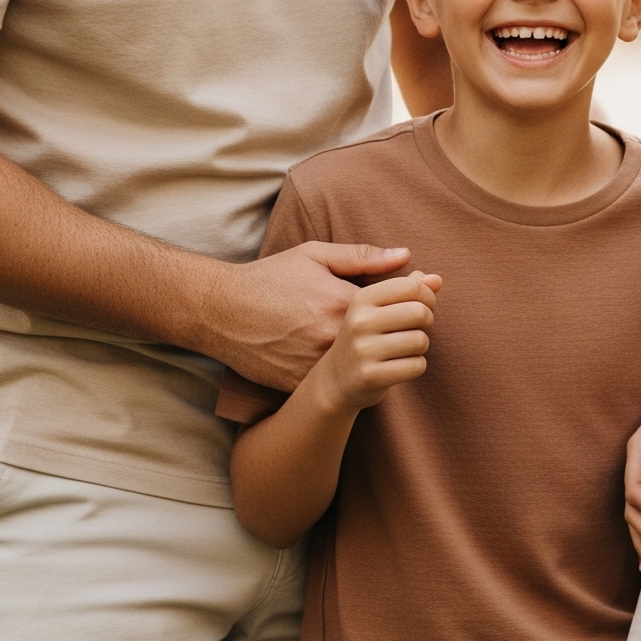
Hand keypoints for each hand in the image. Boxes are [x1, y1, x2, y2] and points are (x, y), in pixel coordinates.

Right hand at [199, 241, 410, 389]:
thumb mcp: (314, 256)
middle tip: (402, 324)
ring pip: (369, 365)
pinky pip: (336, 382)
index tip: (421, 300)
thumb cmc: (268, 278)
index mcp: (344, 302)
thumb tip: (406, 256)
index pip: (403, 306)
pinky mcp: (300, 384)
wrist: (220, 311)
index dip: (417, 302)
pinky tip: (342, 362)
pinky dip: (343, 372)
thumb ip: (363, 256)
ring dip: (377, 355)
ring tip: (372, 343)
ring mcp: (317, 364)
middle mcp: (335, 336)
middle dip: (403, 330)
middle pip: (393, 339)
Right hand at [305, 272, 439, 413]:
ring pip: (420, 341)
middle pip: (420, 312)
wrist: (337, 378)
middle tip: (415, 329)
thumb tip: (437, 279)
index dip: (427, 296)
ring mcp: (363, 350)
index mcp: (361, 299)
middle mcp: (359, 322)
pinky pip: (416, 366)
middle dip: (427, 321)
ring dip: (421, 346)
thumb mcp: (378, 306)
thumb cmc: (366, 336)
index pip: (411, 287)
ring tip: (405, 348)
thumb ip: (408, 288)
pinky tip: (400, 365)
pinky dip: (416, 366)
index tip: (423, 306)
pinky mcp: (371, 376)